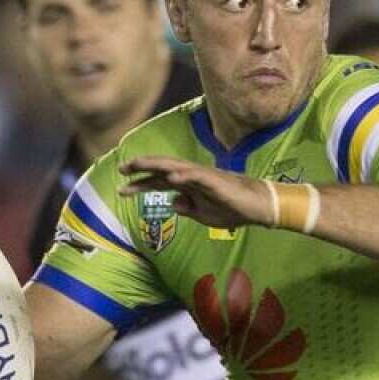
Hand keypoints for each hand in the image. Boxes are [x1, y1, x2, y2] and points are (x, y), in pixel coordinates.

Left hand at [119, 157, 271, 230]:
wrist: (257, 208)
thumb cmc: (233, 209)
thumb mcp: (204, 215)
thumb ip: (188, 209)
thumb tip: (173, 203)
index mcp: (188, 186)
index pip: (160, 182)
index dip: (140, 184)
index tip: (121, 190)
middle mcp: (192, 177)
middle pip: (162, 169)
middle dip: (141, 168)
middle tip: (121, 169)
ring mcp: (203, 176)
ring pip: (175, 166)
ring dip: (156, 164)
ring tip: (138, 164)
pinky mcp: (215, 180)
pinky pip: (196, 176)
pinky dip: (183, 176)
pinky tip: (171, 178)